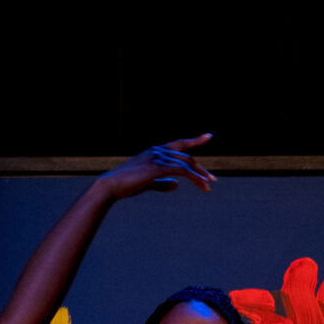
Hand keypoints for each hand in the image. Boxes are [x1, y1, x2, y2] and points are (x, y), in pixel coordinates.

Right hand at [99, 136, 217, 199]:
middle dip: (200, 169)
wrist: (111, 186)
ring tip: (208, 186)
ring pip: (186, 164)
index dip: (194, 141)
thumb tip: (176, 185)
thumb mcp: (148, 183)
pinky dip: (194, 177)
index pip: (179, 144)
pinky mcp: (157, 168)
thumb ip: (162, 183)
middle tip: (212, 180)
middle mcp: (158, 151)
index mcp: (155, 151)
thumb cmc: (126, 185)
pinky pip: (182, 171)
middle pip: (186, 157)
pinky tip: (201, 185)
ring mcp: (157, 158)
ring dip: (199, 175)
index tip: (208, 136)